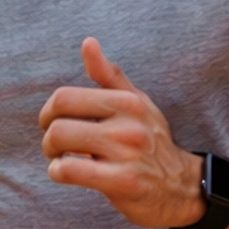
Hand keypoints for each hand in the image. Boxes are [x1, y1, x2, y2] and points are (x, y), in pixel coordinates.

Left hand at [39, 38, 204, 228]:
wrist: (180, 185)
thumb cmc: (150, 141)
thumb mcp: (136, 102)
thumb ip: (109, 75)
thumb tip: (88, 43)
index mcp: (127, 101)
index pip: (64, 97)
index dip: (48, 112)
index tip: (53, 124)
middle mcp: (128, 124)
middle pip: (57, 122)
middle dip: (48, 137)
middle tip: (56, 147)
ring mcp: (127, 153)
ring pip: (60, 142)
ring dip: (52, 155)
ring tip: (61, 160)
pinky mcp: (122, 182)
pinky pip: (70, 170)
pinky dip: (58, 172)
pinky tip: (66, 174)